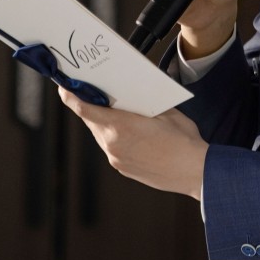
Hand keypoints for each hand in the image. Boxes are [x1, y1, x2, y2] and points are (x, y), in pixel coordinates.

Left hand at [59, 91, 207, 198]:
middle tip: (96, 94)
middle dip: (92, 106)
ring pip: (101, 135)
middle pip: (92, 121)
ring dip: (105, 123)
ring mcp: (117, 159)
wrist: (195, 173)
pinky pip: (112, 148)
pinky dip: (116, 137)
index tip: (64, 86)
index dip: (70, 96)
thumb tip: (132, 97)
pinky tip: (131, 133)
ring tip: (119, 113)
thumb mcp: (166, 112)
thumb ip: (143, 104)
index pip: (84, 108)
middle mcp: (112, 144)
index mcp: (120, 126)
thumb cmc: (183, 141)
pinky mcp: (123, 168)